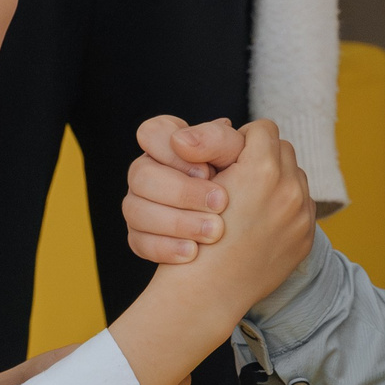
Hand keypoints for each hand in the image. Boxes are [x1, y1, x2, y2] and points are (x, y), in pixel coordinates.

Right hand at [122, 116, 248, 263]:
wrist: (248, 241)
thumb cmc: (248, 187)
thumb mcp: (241, 158)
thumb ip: (217, 139)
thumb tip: (181, 141)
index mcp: (170, 144)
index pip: (151, 133)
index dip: (176, 153)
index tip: (207, 171)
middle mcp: (149, 172)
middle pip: (141, 174)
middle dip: (183, 191)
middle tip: (221, 203)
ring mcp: (140, 205)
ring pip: (135, 209)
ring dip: (178, 221)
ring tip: (215, 231)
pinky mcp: (141, 237)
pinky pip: (139, 242)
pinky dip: (166, 247)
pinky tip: (193, 251)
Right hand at [185, 121, 316, 304]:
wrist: (207, 292)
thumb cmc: (192, 236)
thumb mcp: (198, 180)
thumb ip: (219, 147)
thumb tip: (233, 128)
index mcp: (261, 169)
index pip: (262, 128)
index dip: (242, 139)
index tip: (229, 156)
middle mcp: (288, 189)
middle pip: (283, 150)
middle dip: (264, 157)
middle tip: (240, 175)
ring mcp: (301, 216)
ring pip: (295, 177)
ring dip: (277, 181)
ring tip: (250, 199)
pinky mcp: (305, 238)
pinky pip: (301, 206)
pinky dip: (284, 208)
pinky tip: (260, 222)